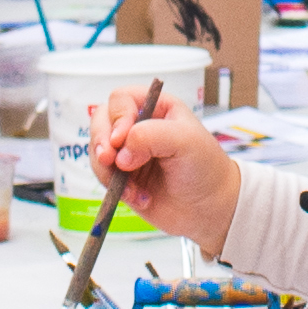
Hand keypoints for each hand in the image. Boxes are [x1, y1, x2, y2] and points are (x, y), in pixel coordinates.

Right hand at [84, 87, 243, 252]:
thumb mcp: (185, 141)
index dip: (117, 117)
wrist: (210, 209)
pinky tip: (139, 197)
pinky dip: (114, 188)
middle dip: (100, 141)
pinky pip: (102, 177)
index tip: (121, 139)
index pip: (121, 99)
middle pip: (100, 121)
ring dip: (107, 170)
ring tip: (132, 188)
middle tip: (109, 159)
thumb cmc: (205, 168)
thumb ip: (151, 136)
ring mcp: (128, 152)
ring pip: (97, 151)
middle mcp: (138, 126)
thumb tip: (121, 153)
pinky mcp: (122, 177)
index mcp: (156, 108)